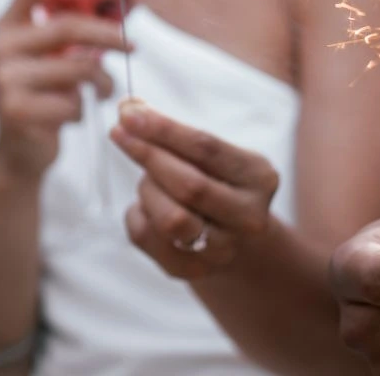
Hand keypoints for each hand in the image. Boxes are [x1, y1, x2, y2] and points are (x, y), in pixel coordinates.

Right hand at [0, 0, 130, 180]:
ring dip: (103, 82)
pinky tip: (72, 117)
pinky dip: (83, 110)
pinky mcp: (16, 110)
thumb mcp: (64, 55)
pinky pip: (72, 102)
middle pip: (69, 27)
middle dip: (110, 35)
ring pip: (78, 68)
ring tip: (106, 91)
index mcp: (9, 25)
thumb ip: (94, 22)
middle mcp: (1, 46)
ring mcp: (5, 78)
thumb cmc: (48, 94)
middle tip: (134, 46)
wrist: (20, 153)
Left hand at [113, 101, 279, 277]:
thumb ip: (171, 131)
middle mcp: (249, 217)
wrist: (230, 236)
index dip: (164, 129)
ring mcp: (224, 250)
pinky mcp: (193, 271)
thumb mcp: (206, 153)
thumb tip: (129, 109)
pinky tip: (145, 206)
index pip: (207, 148)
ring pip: (170, 218)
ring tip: (148, 180)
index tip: (129, 113)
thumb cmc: (212, 180)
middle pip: (189, 186)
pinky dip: (136, 214)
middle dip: (148, 155)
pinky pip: (147, 238)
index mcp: (259, 177)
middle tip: (120, 134)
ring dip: (147, 190)